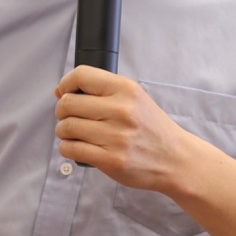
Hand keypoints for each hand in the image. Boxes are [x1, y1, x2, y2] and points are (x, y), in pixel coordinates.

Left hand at [53, 66, 192, 191]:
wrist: (175, 158)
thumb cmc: (151, 127)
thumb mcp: (135, 98)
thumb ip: (102, 90)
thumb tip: (60, 91)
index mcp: (126, 89)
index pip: (81, 75)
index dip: (65, 83)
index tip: (63, 92)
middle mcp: (121, 110)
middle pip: (68, 103)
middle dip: (61, 111)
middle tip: (69, 116)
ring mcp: (116, 137)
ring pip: (66, 127)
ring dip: (63, 131)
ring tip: (74, 133)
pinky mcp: (111, 160)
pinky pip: (71, 149)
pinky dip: (67, 148)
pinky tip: (77, 146)